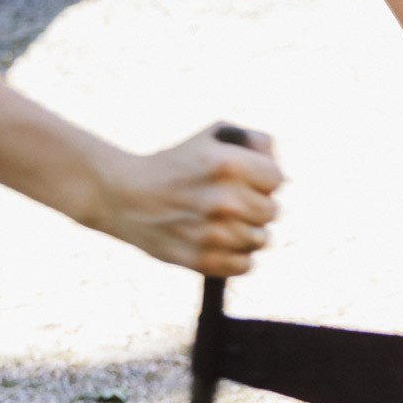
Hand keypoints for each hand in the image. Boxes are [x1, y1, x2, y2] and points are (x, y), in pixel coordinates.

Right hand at [93, 124, 283, 277]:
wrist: (124, 195)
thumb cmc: (176, 163)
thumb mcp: (213, 137)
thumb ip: (256, 142)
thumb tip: (277, 162)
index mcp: (228, 164)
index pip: (277, 179)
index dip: (262, 178)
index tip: (244, 179)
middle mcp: (223, 200)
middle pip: (271, 212)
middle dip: (254, 205)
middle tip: (230, 201)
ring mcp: (212, 234)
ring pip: (261, 240)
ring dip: (246, 231)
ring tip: (222, 221)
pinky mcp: (201, 260)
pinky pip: (244, 265)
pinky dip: (236, 256)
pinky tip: (218, 242)